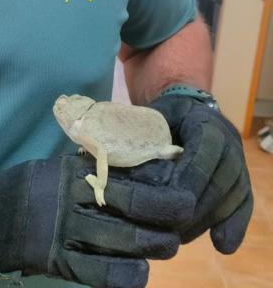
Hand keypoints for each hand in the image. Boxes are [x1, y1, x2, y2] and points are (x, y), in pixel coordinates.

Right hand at [0, 157, 194, 287]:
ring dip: (153, 246)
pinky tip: (138, 273)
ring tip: (165, 246)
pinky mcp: (53, 260)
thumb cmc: (17, 192)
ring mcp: (62, 230)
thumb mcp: (51, 171)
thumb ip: (86, 172)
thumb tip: (134, 171)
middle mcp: (71, 198)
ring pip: (123, 240)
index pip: (128, 176)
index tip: (183, 193)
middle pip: (135, 207)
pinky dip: (125, 276)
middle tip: (181, 223)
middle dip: (167, 218)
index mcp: (71, 171)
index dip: (162, 187)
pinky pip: (99, 273)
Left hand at [149, 94, 252, 252]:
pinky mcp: (241, 179)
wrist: (182, 110)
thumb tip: (111, 170)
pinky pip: (244, 204)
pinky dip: (233, 226)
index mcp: (203, 120)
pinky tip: (222, 245)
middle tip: (166, 227)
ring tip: (176, 237)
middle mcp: (228, 140)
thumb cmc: (156, 118)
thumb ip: (138, 142)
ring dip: (205, 221)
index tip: (166, 198)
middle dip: (193, 207)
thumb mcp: (145, 121)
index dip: (189, 176)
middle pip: (220, 179)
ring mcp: (238, 160)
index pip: (205, 149)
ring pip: (232, 196)